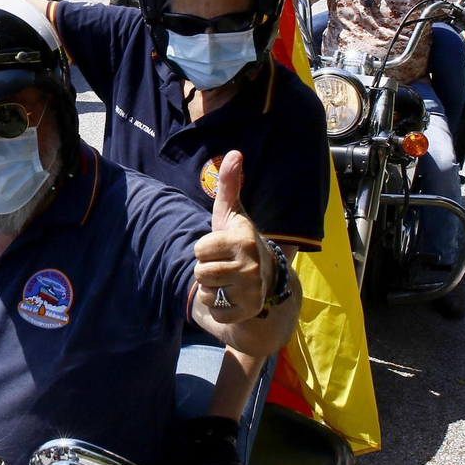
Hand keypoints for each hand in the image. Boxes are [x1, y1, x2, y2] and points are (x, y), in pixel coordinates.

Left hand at [193, 152, 269, 323]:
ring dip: (211, 288)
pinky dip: (218, 306)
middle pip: (200, 272)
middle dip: (206, 269)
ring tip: (227, 280)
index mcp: (244, 241)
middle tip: (223, 265)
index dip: (204, 248)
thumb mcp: (231, 213)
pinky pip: (215, 312)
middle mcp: (251, 267)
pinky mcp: (248, 311)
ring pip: (206, 292)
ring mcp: (252, 292)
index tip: (220, 247)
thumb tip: (234, 152)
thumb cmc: (238, 241)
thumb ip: (229, 184)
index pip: (199, 249)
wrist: (265, 278)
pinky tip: (232, 296)